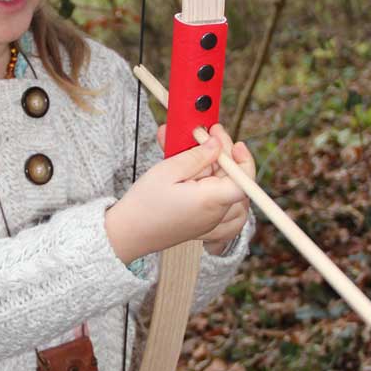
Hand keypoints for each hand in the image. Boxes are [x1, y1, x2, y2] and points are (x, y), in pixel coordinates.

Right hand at [104, 124, 253, 264]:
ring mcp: (211, 224)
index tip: (232, 143)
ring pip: (234, 197)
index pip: (244, 181)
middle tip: (206, 137)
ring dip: (226, 175)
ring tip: (206, 159)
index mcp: (209, 201)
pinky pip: (228, 216)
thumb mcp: (168, 171)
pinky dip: (227, 200)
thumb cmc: (143, 204)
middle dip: (224, 156)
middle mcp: (215, 215)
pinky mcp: (204, 228)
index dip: (243, 160)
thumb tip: (217, 144)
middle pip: (236, 182)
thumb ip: (197, 156)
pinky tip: (215, 185)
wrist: (127, 233)